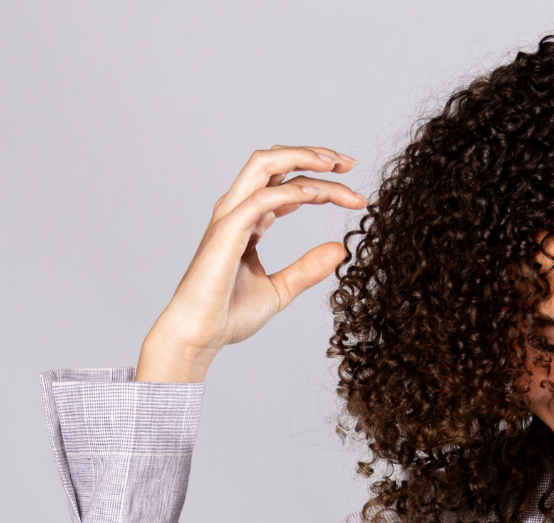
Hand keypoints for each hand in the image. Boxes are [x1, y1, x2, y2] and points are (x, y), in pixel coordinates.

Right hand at [136, 145, 367, 382]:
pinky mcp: (226, 231)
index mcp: (249, 220)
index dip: (321, 181)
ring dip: (301, 157)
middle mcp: (238, 210)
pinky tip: (317, 194)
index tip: (354, 194)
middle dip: (314, 156)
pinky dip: (290, 191)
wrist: (198, 335)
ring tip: (335, 165)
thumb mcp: (280, 290)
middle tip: (349, 165)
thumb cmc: (228, 313)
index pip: (286, 184)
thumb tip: (340, 249)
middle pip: (276, 163)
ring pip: (265, 165)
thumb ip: (308, 268)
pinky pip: (261, 199)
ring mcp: (230, 217)